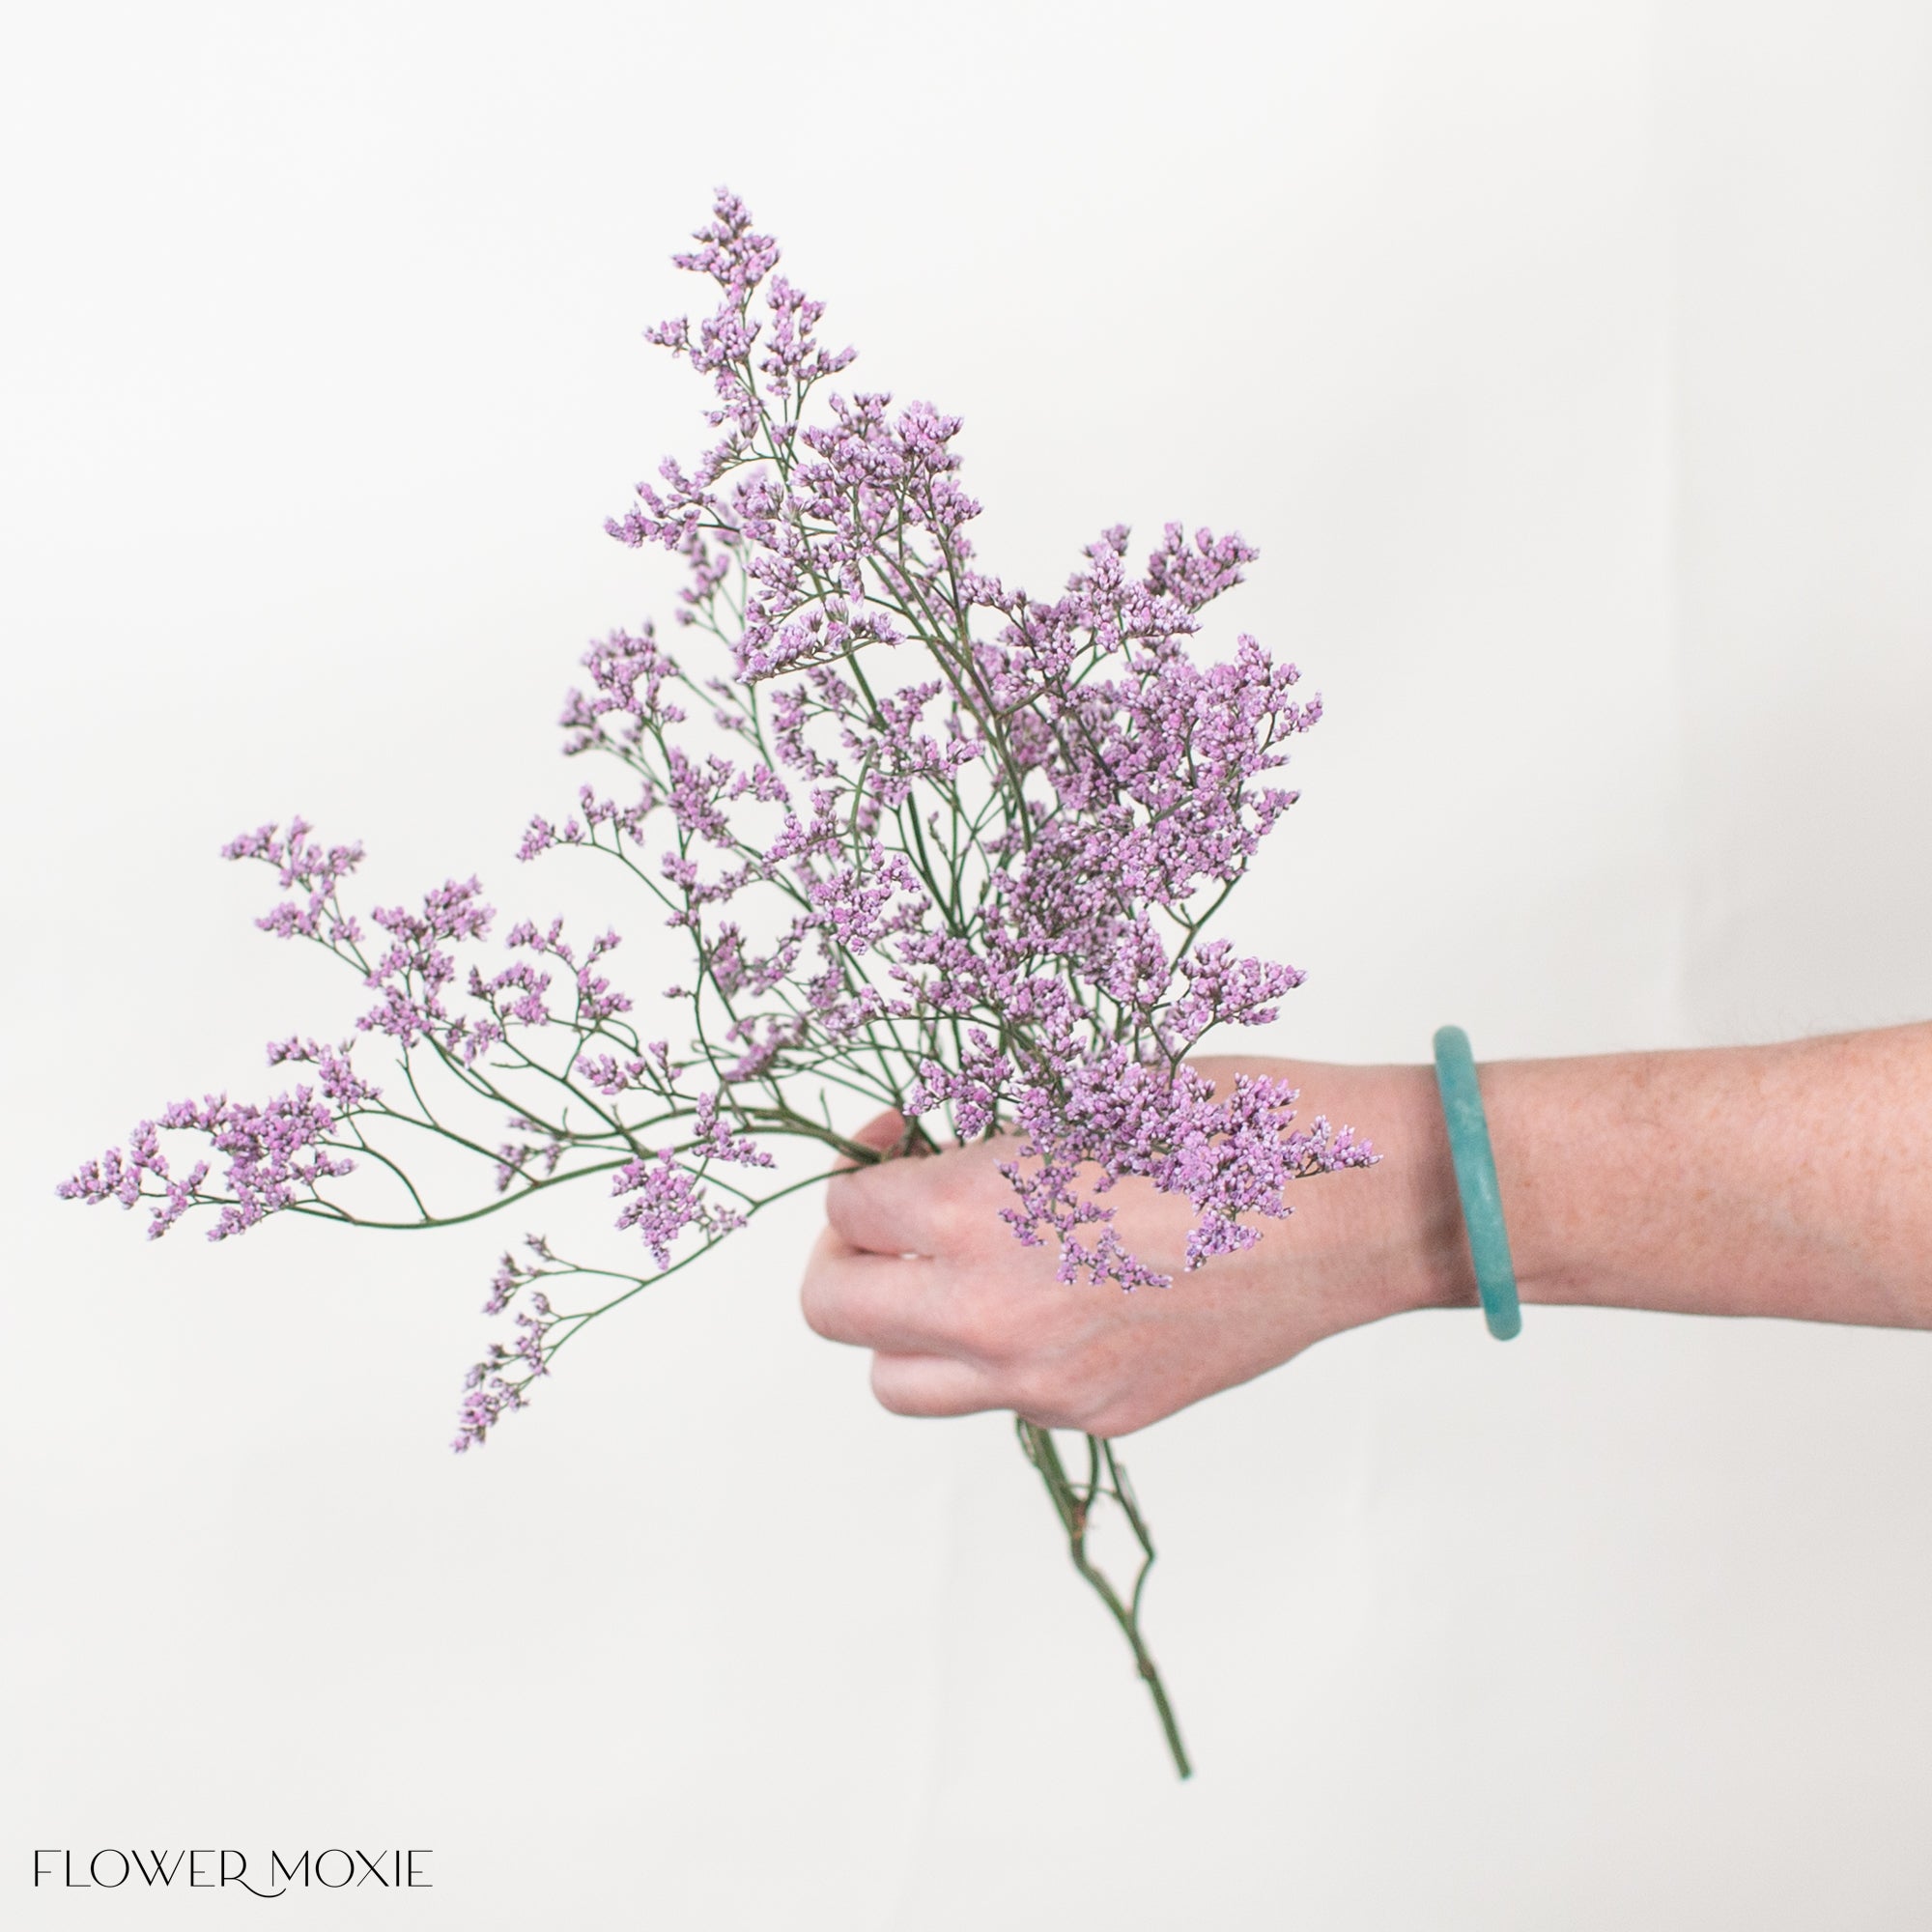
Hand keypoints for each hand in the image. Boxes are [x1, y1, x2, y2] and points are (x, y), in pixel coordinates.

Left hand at [799, 1057, 1469, 1436]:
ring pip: (901, 1384)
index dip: (862, 1167)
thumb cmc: (1243, 1126)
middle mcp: (997, 1316)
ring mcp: (1051, 1384)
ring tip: (961, 1268)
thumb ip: (987, 1152)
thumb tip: (930, 1164)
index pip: (846, 1216)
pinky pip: (1003, 1402)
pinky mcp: (1107, 1415)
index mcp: (981, 1215)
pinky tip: (1061, 1291)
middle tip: (892, 1214)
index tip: (901, 1139)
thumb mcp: (1092, 1101)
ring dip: (906, 1325)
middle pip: (835, 1315)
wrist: (1366, 1209)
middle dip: (848, 1257)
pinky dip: (999, 1354)